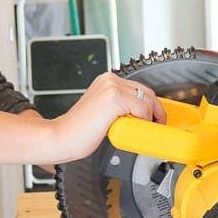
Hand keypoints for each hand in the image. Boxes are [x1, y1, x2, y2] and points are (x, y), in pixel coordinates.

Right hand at [50, 72, 165, 162]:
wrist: (62, 137)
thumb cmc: (79, 130)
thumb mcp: (104, 111)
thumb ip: (121, 106)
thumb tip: (142, 114)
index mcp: (107, 80)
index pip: (140, 88)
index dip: (151, 105)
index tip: (155, 118)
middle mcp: (110, 80)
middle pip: (148, 93)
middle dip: (155, 111)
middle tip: (154, 127)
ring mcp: (112, 87)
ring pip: (147, 101)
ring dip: (149, 118)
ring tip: (139, 130)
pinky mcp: (114, 98)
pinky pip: (142, 110)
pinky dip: (143, 122)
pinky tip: (131, 129)